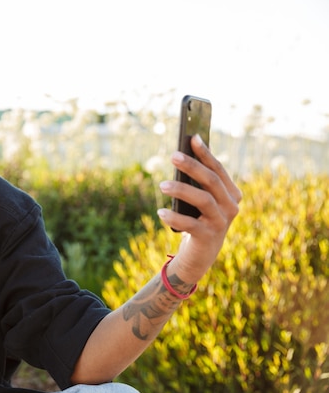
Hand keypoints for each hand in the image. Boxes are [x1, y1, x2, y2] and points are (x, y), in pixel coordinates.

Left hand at [157, 134, 241, 280]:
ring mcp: (222, 222)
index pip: (218, 169)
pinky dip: (175, 217)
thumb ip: (195, 183)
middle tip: (173, 156)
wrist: (200, 255)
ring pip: (203, 200)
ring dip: (181, 190)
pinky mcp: (209, 238)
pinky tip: (160, 212)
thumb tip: (181, 157)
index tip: (192, 137)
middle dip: (192, 166)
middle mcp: (231, 206)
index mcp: (231, 194)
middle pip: (211, 181)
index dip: (205, 153)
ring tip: (161, 185)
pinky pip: (191, 224)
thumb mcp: (198, 200)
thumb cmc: (197, 219)